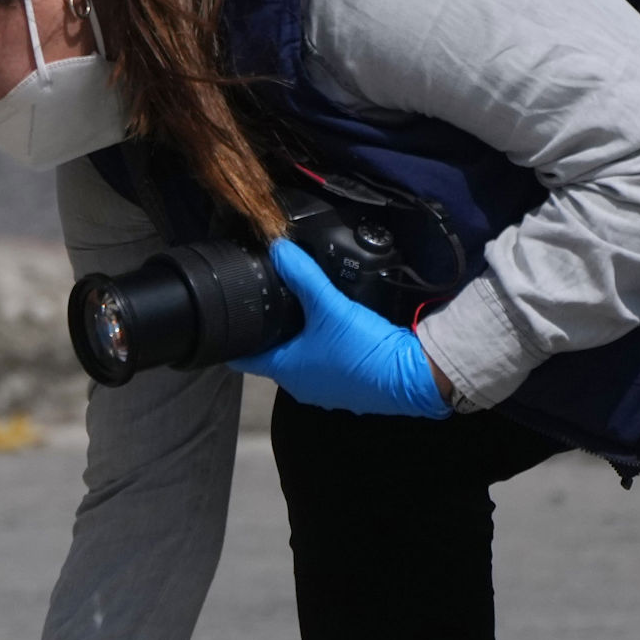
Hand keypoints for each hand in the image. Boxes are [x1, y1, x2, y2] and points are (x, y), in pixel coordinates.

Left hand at [254, 238, 448, 416]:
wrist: (411, 376)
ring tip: (293, 311)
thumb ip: (303, 276)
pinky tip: (328, 329)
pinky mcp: (347, 388)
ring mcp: (325, 390)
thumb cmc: (363, 348)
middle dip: (269, 334)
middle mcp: (300, 386)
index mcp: (286, 371)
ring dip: (297, 341)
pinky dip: (321, 348)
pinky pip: (324, 364)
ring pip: (300, 361)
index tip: (228, 325)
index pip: (245, 359)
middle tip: (263, 306)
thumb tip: (278, 249)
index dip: (235, 340)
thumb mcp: (329, 306)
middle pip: (273, 357)